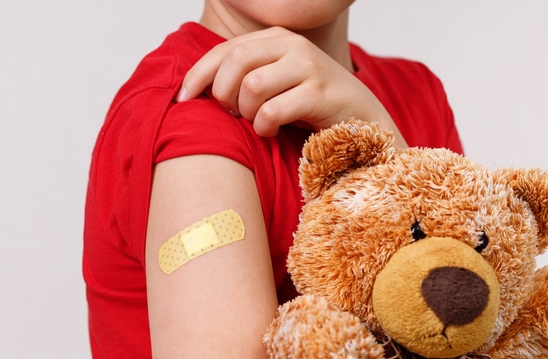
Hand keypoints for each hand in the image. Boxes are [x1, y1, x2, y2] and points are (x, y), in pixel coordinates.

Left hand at [178, 26, 405, 145]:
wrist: (363, 119)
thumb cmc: (312, 105)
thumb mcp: (278, 82)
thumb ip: (247, 75)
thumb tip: (198, 88)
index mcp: (278, 38)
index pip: (224, 50)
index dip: (198, 75)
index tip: (183, 99)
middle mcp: (292, 45)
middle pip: (234, 63)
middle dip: (224, 94)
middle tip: (234, 114)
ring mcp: (308, 67)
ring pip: (251, 86)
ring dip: (247, 112)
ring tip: (257, 122)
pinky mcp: (319, 93)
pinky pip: (272, 110)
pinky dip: (264, 126)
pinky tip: (270, 131)